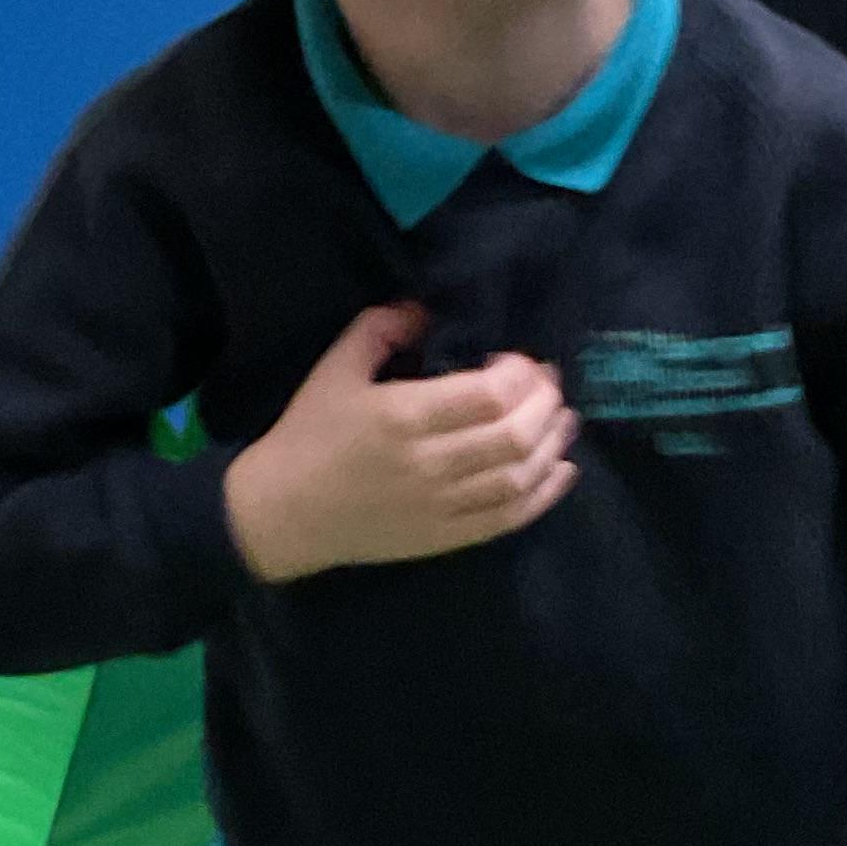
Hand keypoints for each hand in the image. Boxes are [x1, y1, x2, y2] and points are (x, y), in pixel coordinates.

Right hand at [223, 303, 578, 582]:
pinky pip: (508, 518)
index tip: (521, 360)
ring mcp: (441, 505)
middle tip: (549, 385)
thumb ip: (380, 329)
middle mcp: (429, 463)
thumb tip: (426, 308)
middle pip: (514, 434)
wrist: (283, 514)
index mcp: (402, 416)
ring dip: (553, 443)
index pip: (488, 395)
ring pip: (520, 475)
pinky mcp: (446, 537)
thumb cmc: (308, 435)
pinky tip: (561, 470)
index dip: (521, 374)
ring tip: (563, 420)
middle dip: (544, 403)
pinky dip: (544, 494)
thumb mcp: (335, 369)